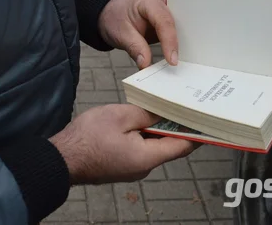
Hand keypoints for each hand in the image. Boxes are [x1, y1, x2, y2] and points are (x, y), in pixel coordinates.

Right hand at [49, 104, 196, 183]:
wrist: (62, 158)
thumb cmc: (88, 138)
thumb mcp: (120, 116)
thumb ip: (145, 113)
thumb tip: (163, 112)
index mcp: (148, 157)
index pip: (182, 145)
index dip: (197, 132)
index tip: (209, 120)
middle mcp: (144, 167)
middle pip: (169, 145)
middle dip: (176, 125)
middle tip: (184, 104)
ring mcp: (133, 168)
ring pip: (153, 145)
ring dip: (158, 128)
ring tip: (163, 107)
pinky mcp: (123, 164)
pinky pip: (140, 148)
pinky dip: (145, 134)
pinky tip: (142, 119)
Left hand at [97, 0, 177, 68]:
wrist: (109, 14)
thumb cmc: (113, 18)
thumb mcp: (120, 33)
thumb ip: (134, 47)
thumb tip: (146, 63)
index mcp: (149, 1)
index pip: (165, 22)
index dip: (170, 42)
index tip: (172, 60)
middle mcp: (161, 4)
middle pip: (177, 24)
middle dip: (180, 43)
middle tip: (179, 63)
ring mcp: (165, 13)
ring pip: (180, 29)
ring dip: (180, 45)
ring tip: (179, 63)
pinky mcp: (166, 24)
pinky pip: (175, 35)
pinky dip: (175, 46)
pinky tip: (174, 58)